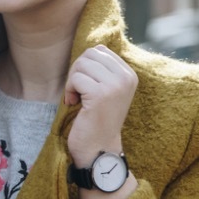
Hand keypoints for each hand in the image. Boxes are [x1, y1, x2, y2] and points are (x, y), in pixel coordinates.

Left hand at [63, 45, 136, 166]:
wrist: (99, 149)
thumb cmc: (97, 119)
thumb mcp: (106, 90)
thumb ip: (102, 69)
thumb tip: (90, 49)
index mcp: (129, 74)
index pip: (100, 50)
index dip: (86, 65)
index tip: (86, 85)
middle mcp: (126, 78)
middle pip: (90, 54)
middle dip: (77, 71)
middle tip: (78, 91)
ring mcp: (115, 86)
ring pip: (81, 64)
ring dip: (72, 81)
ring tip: (77, 98)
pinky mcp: (101, 94)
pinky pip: (76, 79)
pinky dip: (69, 90)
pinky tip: (74, 104)